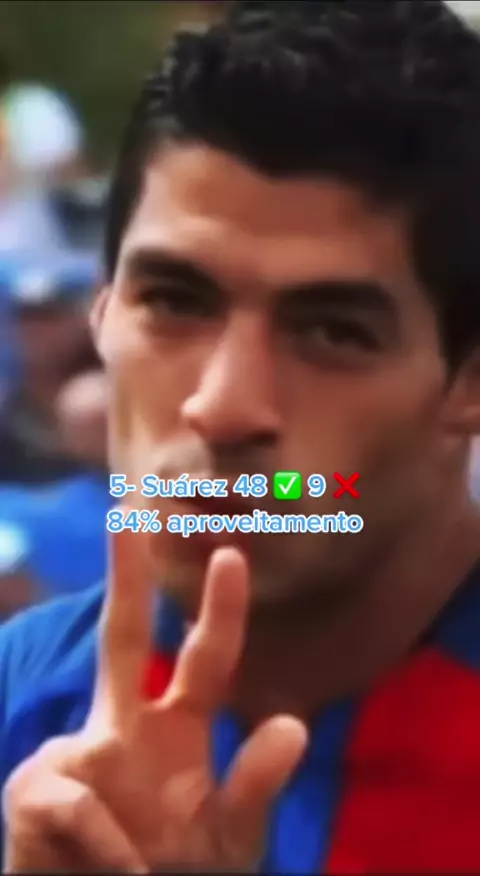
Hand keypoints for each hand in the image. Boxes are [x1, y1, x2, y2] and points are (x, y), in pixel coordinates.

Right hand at [3, 530, 307, 872]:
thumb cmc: (173, 873)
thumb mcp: (227, 838)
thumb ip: (255, 786)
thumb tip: (292, 724)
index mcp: (175, 731)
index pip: (202, 660)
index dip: (219, 611)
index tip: (232, 553)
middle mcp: (123, 729)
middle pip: (122, 640)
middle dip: (125, 578)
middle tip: (125, 512)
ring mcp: (75, 755)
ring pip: (86, 757)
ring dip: (122, 839)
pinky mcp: (33, 789)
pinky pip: (80, 810)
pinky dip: (108, 853)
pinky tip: (117, 871)